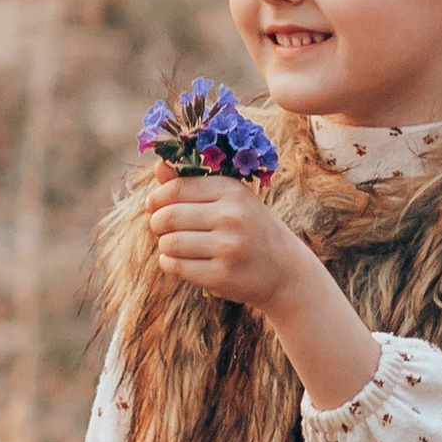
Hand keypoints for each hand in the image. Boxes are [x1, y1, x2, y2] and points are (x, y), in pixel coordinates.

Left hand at [145, 173, 309, 307]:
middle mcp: (231, 217)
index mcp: (233, 191)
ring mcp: (228, 248)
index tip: (154, 206)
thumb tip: (158, 166)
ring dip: (165, 245)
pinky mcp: (221, 276)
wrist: (287, 271)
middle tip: (162, 228)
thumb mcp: (232, 200)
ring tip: (175, 246)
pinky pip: (175, 266)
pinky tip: (180, 262)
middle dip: (158, 223)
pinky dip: (169, 263)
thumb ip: (193, 183)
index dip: (157, 198)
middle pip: (169, 216)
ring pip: (169, 243)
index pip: (177, 188)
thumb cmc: (251, 230)